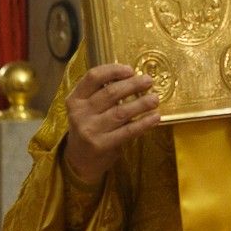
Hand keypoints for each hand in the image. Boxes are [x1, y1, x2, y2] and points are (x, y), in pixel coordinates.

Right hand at [63, 64, 159, 184]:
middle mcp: (80, 113)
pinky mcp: (101, 145)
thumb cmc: (89, 127)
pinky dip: (143, 123)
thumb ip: (102, 93)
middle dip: (132, 85)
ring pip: (121, 112)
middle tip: (148, 81)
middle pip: (110, 93)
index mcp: (75, 99)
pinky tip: (155, 117)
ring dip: (141, 104)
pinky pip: (127, 131)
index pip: (93, 77)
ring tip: (155, 99)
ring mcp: (90, 130)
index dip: (113, 70)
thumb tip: (133, 77)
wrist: (78, 160)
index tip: (130, 70)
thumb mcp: (87, 108)